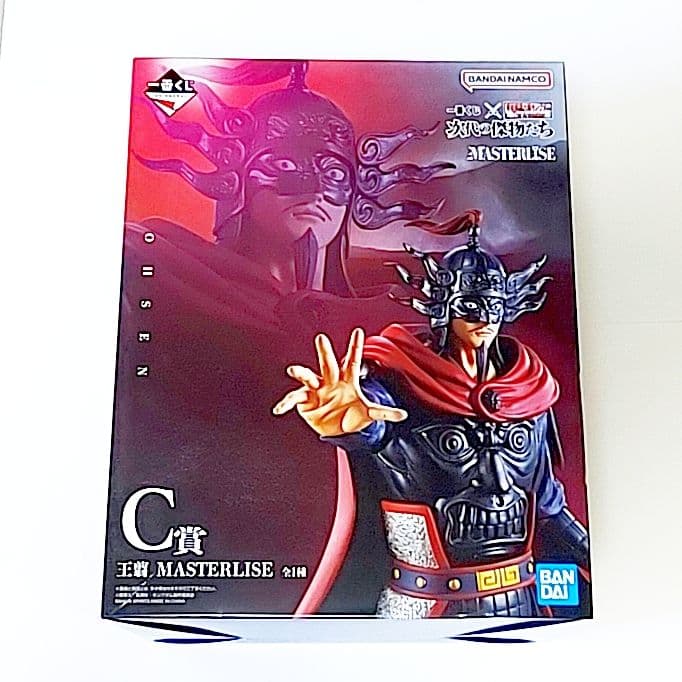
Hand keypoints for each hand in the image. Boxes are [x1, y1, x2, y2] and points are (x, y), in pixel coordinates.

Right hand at [272, 328, 407, 436]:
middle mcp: (331, 381)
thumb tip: (403, 414)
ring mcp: (317, 389)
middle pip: (328, 364)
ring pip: (307, 377)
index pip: (353, 361)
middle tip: (322, 339)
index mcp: (347, 380)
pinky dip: (287, 403)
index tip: (358, 332)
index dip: (355, 347)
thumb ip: (384, 412)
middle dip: (324, 352)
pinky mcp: (305, 400)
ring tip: (294, 371)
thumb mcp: (369, 413)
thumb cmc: (352, 414)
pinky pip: (294, 399)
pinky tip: (281, 409)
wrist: (338, 428)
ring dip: (301, 374)